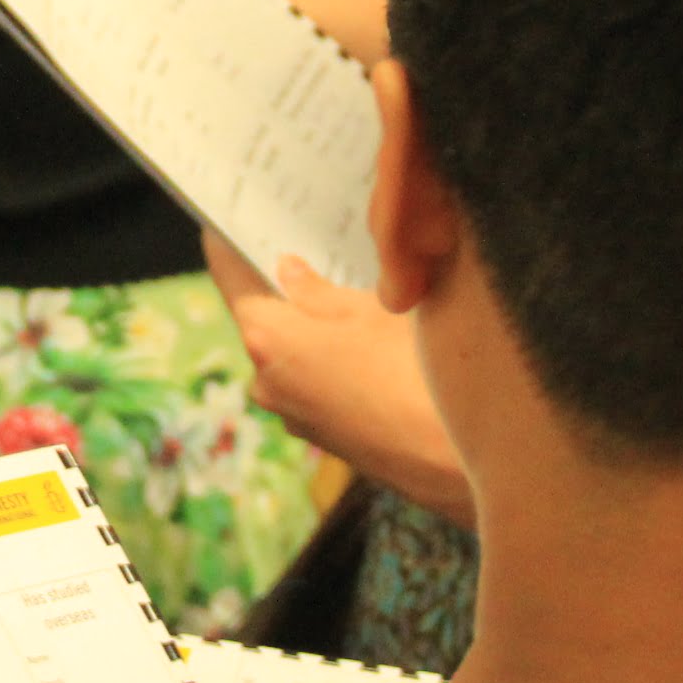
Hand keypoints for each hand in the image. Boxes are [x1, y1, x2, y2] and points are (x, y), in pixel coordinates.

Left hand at [204, 237, 473, 525]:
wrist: (453, 466)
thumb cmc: (412, 375)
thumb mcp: (372, 311)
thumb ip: (321, 290)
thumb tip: (289, 272)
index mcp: (267, 339)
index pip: (230, 276)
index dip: (229, 241)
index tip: (230, 217)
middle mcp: (266, 381)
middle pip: (263, 316)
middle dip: (284, 283)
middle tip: (310, 242)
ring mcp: (294, 415)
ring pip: (292, 352)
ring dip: (312, 324)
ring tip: (354, 290)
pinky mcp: (324, 436)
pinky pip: (315, 381)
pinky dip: (330, 358)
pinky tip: (371, 344)